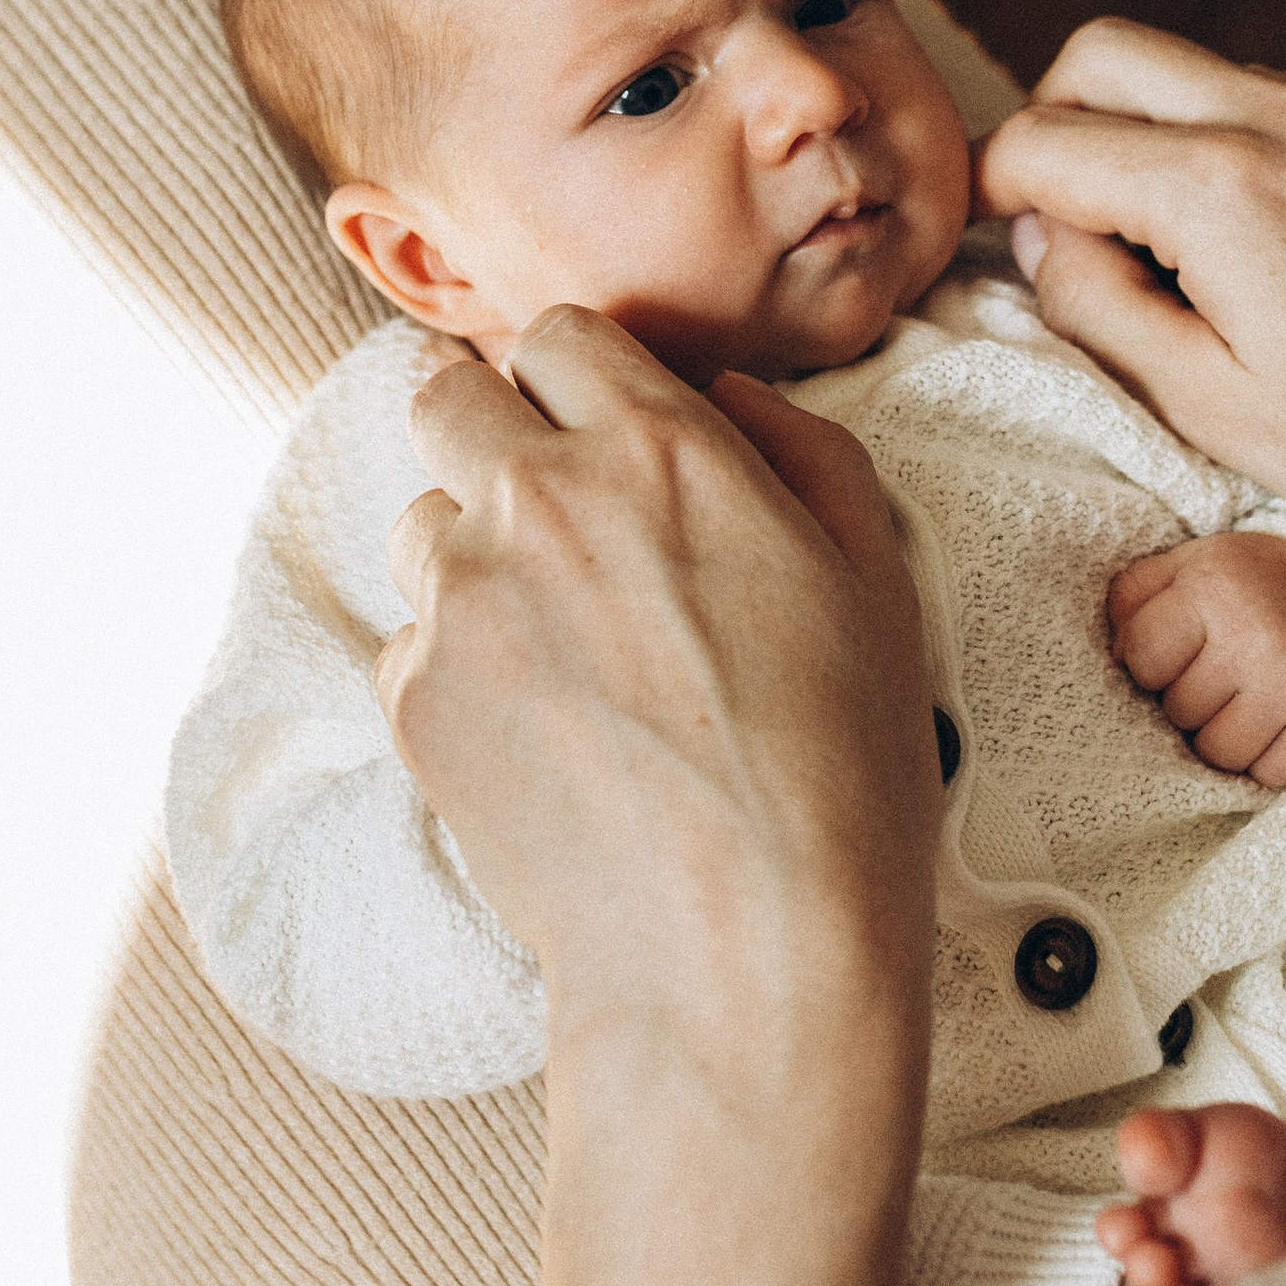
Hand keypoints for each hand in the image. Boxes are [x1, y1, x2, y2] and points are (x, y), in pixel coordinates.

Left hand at [376, 308, 940, 1068]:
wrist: (741, 950)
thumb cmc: (837, 772)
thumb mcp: (880, 579)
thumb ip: (804, 449)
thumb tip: (725, 396)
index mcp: (661, 448)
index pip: (561, 335)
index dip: (581, 379)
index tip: (597, 430)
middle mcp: (540, 498)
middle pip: (447, 396)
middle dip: (489, 433)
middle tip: (548, 512)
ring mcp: (460, 597)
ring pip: (418, 518)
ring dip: (468, 552)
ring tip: (559, 645)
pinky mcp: (412, 697)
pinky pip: (405, 638)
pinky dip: (453, 665)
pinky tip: (540, 729)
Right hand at [978, 20, 1285, 651]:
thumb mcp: (1215, 409)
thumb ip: (1099, 307)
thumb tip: (1046, 236)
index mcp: (1222, 186)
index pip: (1044, 138)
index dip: (996, 193)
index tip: (1000, 244)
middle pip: (1107, 51)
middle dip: (1057, 120)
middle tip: (1067, 221)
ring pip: (1208, 74)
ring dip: (1162, 137)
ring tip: (1190, 265)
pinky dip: (1252, 152)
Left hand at [1109, 532, 1285, 787]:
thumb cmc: (1237, 586)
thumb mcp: (1178, 568)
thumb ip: (1131, 601)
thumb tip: (1117, 660)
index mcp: (1214, 586)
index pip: (1144, 659)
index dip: (1150, 664)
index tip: (1174, 652)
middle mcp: (1258, 634)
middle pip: (1181, 712)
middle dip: (1186, 699)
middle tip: (1212, 674)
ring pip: (1221, 754)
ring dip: (1220, 736)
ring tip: (1236, 701)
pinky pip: (1271, 775)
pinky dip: (1264, 760)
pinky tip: (1270, 723)